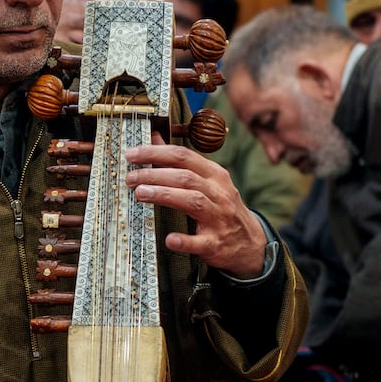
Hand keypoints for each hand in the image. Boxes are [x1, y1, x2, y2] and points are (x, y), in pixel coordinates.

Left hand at [125, 136, 267, 278]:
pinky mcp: (216, 244)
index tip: (132, 154)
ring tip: (140, 194)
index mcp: (214, 175)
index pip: (183, 157)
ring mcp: (219, 219)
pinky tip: (169, 239)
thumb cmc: (221, 207)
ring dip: (165, 195)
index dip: (156, 152)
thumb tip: (154, 138)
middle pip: (185, 177)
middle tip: (130, 177)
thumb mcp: (207, 181)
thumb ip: (181, 162)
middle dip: (155, 174)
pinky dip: (184, 241)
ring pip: (193, 201)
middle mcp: (218, 193)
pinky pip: (200, 242)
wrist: (249, 243)